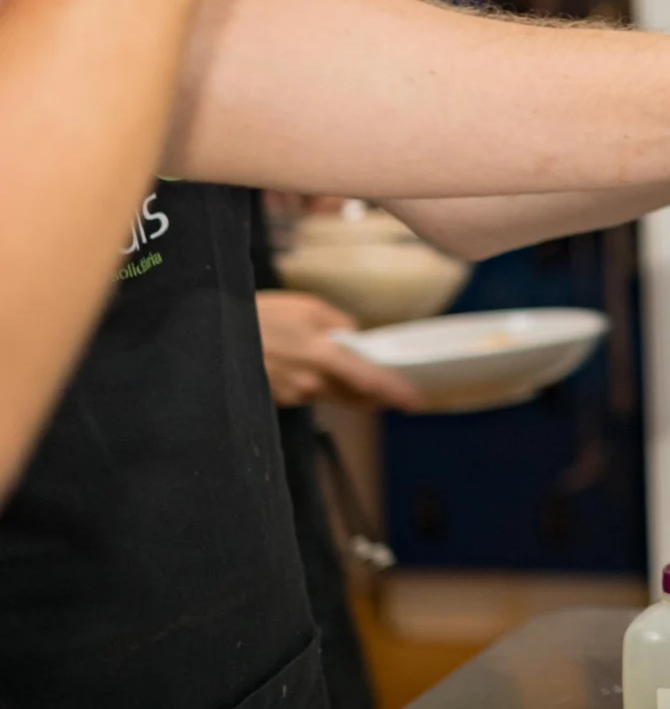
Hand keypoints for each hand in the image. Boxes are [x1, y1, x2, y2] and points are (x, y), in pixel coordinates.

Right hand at [256, 291, 423, 409]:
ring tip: (341, 367)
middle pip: (354, 396)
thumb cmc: (263, 314)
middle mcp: (311, 384)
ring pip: (330, 396)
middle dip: (373, 394)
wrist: (214, 335)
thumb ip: (339, 325)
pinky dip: (316, 384)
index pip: (368, 380)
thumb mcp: (307, 308)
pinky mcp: (277, 401)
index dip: (394, 392)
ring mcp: (292, 396)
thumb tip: (355, 339)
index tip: (414, 402)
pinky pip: (307, 394)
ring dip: (343, 386)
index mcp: (324, 357)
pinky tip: (305, 366)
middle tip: (390, 389)